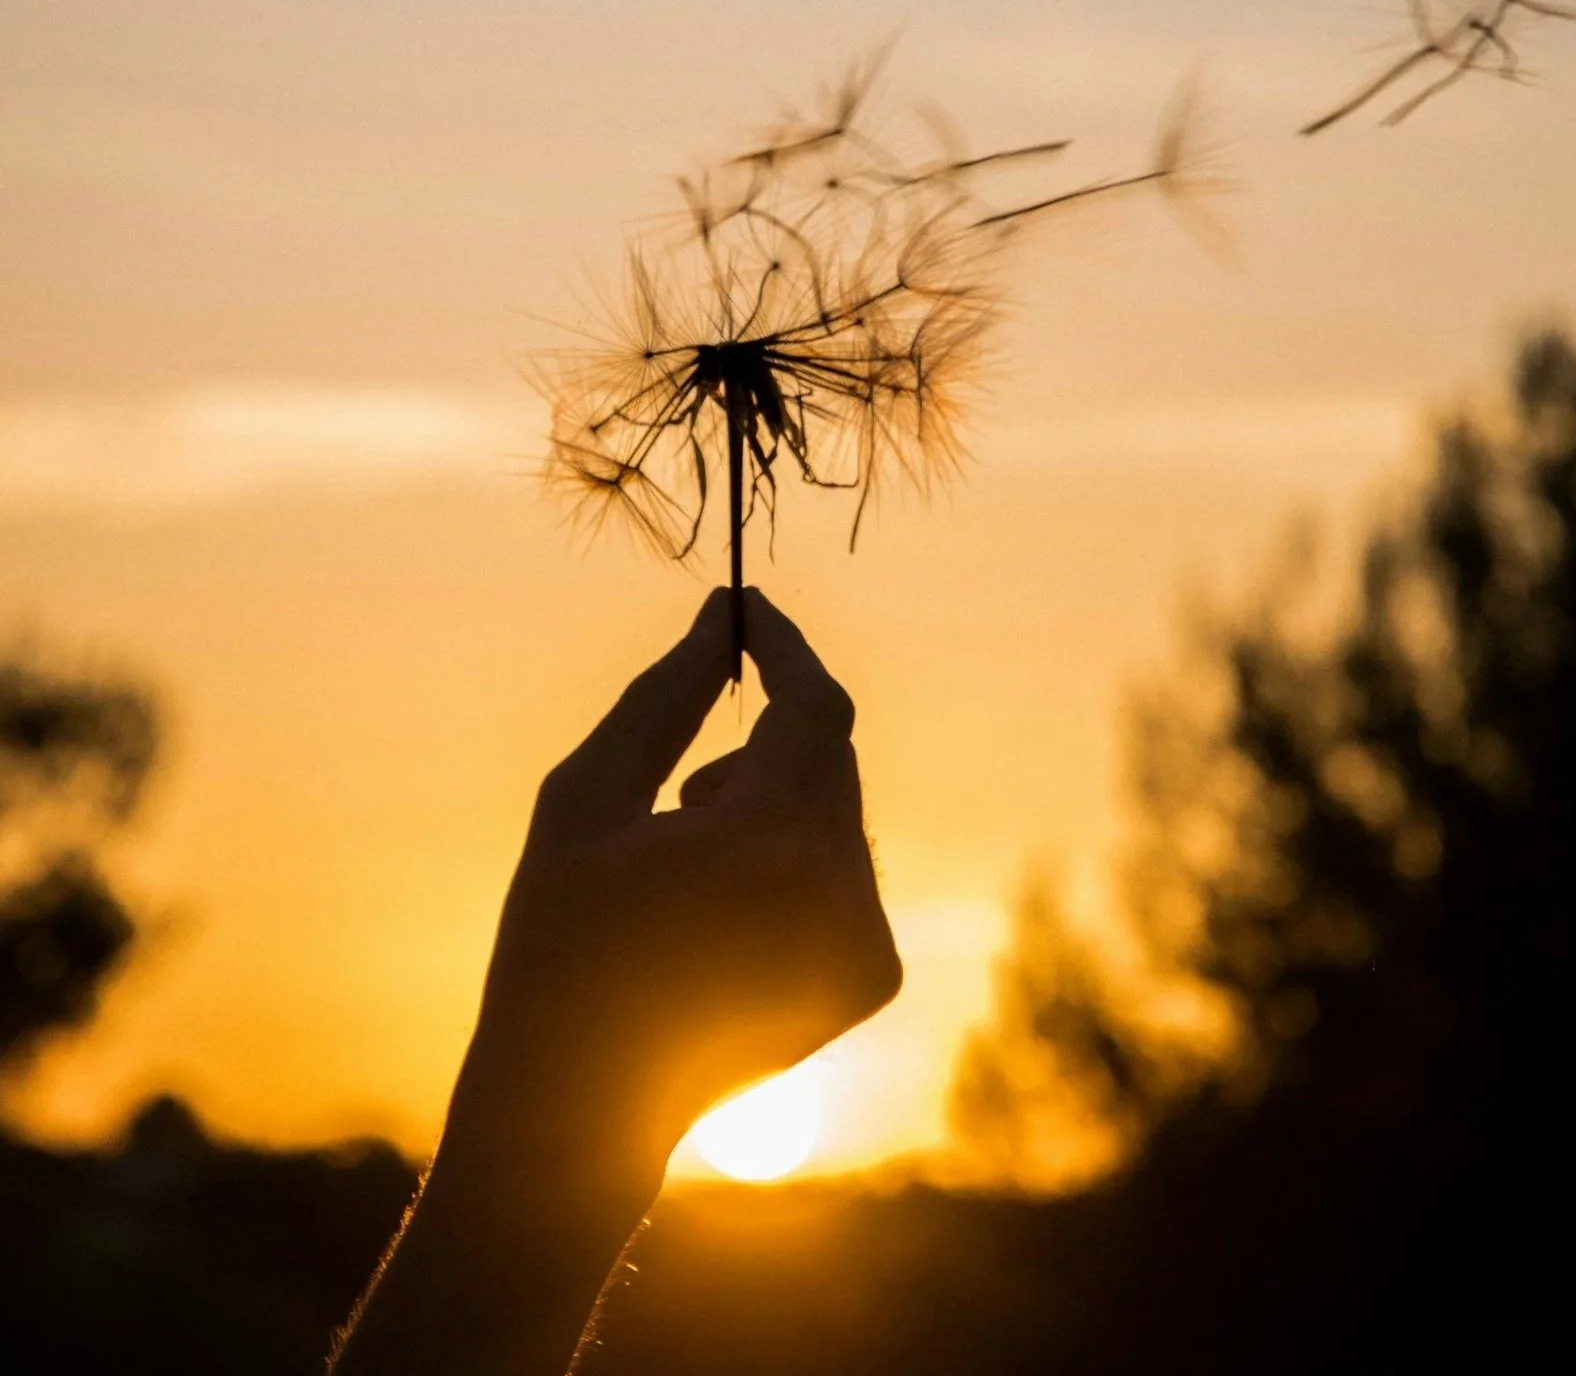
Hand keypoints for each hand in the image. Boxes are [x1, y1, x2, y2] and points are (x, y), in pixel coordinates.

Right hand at [440, 586, 902, 1208]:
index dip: (782, 645)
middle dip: (764, 741)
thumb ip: (664, 697)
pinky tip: (723, 919)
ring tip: (688, 870)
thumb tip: (722, 617)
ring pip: (837, 808)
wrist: (581, 1107)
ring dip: (774, 801)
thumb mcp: (586, 798)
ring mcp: (867, 939)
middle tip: (678, 800)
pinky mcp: (875, 975)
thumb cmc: (558, 940)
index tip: (744, 609)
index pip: (812, 702)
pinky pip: (846, 866)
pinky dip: (795, 859)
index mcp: (772, 840)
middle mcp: (843, 888)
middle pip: (829, 754)